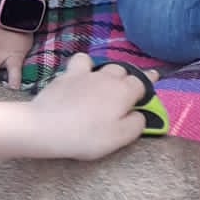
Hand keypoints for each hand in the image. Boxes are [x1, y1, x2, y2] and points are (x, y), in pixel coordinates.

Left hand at [27, 50, 151, 159]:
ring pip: (105, 64)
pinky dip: (85, 65)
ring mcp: (87, 74)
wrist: (46, 127)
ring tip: (105, 83)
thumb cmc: (86, 136)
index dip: (148, 85)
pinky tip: (82, 75)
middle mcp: (108, 77)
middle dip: (128, 80)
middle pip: (124, 72)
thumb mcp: (120, 138)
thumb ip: (136, 124)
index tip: (152, 83)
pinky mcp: (67, 75)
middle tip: (126, 92)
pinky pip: (81, 61)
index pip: (142, 83)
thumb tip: (140, 114)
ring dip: (108, 72)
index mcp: (124, 92)